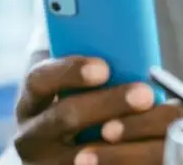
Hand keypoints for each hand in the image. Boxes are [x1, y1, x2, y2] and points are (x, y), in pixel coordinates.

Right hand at [12, 55, 182, 164]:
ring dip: (119, 138)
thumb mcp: (74, 76)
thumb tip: (118, 32)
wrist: (64, 145)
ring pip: (80, 153)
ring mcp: (46, 162)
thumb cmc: (81, 95)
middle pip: (65, 117)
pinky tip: (146, 150)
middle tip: (145, 93)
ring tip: (151, 122)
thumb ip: (88, 53)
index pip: (40, 79)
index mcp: (32, 99)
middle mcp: (30, 134)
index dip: (70, 71)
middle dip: (108, 103)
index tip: (104, 68)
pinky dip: (120, 160)